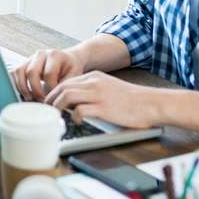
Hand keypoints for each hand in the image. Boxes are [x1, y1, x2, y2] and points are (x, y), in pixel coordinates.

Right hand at [11, 48, 84, 101]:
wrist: (67, 60)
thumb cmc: (70, 68)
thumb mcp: (74, 75)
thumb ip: (65, 85)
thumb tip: (55, 99)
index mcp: (54, 55)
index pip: (49, 74)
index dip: (50, 89)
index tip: (54, 98)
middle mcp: (40, 54)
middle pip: (31, 72)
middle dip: (35, 90)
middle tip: (42, 100)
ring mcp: (30, 58)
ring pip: (19, 71)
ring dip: (23, 88)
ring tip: (32, 98)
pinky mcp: (23, 64)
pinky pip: (14, 73)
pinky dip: (17, 85)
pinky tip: (25, 93)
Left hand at [45, 71, 159, 129]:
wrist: (151, 103)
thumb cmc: (132, 100)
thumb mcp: (109, 87)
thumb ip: (92, 90)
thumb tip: (74, 102)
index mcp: (94, 76)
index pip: (66, 81)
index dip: (54, 92)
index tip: (50, 102)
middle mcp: (94, 83)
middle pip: (62, 87)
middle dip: (51, 99)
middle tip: (47, 111)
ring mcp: (98, 95)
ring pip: (67, 95)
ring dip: (58, 106)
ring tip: (57, 116)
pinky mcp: (104, 108)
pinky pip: (80, 110)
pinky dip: (74, 116)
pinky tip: (76, 121)